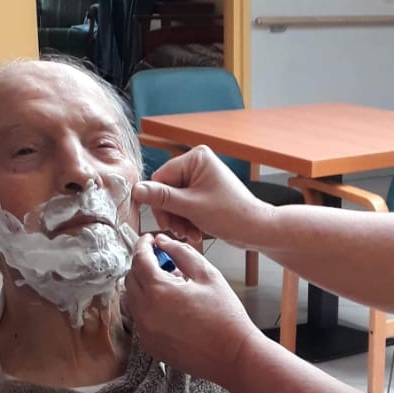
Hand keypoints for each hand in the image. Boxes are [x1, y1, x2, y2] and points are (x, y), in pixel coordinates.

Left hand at [123, 234, 261, 387]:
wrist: (233, 356)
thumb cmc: (226, 316)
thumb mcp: (208, 275)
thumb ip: (182, 253)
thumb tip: (162, 242)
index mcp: (159, 291)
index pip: (139, 259)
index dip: (143, 245)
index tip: (149, 240)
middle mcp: (145, 312)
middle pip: (130, 278)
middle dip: (143, 265)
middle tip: (164, 263)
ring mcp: (145, 331)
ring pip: (131, 299)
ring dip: (144, 287)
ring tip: (169, 287)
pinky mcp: (149, 345)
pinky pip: (139, 318)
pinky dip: (148, 307)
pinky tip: (170, 308)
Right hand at [135, 147, 275, 249]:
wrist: (256, 229)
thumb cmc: (232, 215)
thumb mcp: (191, 206)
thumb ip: (161, 198)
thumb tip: (137, 190)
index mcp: (196, 158)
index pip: (161, 177)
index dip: (159, 202)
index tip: (164, 221)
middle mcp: (198, 164)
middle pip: (167, 190)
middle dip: (172, 214)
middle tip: (178, 230)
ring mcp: (201, 178)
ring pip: (174, 201)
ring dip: (179, 220)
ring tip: (190, 234)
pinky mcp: (204, 192)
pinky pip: (185, 205)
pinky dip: (186, 220)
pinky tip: (194, 232)